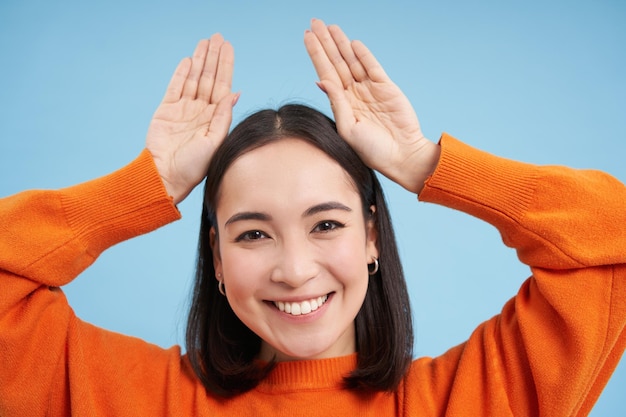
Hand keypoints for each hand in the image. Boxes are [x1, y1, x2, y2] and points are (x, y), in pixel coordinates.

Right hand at [146, 34, 237, 203]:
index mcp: (215, 118)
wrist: (166, 176)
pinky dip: (181, 73)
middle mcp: (201, 111)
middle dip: (214, 58)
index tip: (228, 48)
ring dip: (199, 60)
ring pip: (193, 78)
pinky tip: (189, 60)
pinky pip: (175, 87)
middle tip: (218, 37)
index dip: (226, 66)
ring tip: (205, 42)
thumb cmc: (194, 167)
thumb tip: (233, 93)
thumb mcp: (215, 141)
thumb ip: (222, 117)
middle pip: (209, 78)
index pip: (222, 86)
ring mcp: (183, 110)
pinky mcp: (166, 110)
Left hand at [304, 19, 439, 193]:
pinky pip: (371, 66)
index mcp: (341, 105)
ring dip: (341, 44)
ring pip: (352, 61)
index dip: (316, 55)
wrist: (401, 156)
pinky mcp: (386, 87)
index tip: (307, 38)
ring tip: (330, 27)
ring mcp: (370, 89)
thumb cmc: (372, 150)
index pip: (325, 74)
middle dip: (325, 43)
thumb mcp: (348, 128)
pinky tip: (352, 43)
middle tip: (315, 23)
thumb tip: (321, 81)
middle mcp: (353, 94)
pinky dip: (363, 54)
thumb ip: (336, 103)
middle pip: (336, 62)